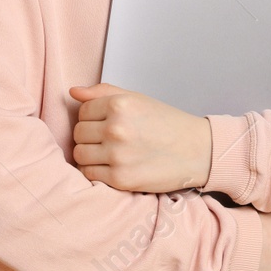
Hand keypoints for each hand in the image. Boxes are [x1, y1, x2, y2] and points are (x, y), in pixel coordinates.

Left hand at [68, 83, 211, 193]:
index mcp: (121, 104)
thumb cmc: (167, 124)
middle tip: (110, 139)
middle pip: (78, 133)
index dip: (92, 118)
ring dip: (90, 154)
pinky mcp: (120, 178)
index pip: (82, 111)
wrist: (198, 151)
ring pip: (79, 154)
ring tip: (109, 153)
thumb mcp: (139, 99)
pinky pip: (89, 174)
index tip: (107, 123)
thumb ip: (104, 92)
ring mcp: (118, 154)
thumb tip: (73, 92)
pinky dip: (96, 171)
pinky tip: (112, 166)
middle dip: (90, 136)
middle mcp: (117, 128)